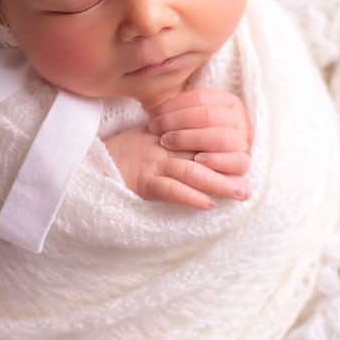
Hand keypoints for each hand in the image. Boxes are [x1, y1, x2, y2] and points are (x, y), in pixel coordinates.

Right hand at [104, 127, 250, 209]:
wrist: (91, 162)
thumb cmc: (122, 151)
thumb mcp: (148, 136)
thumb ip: (172, 136)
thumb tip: (200, 145)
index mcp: (168, 135)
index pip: (203, 137)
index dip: (225, 149)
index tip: (245, 160)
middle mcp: (163, 147)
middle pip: (204, 155)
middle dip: (230, 170)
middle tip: (248, 185)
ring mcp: (153, 164)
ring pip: (192, 172)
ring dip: (218, 185)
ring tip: (239, 194)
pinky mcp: (143, 182)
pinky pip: (171, 189)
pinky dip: (191, 197)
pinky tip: (208, 205)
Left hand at [146, 88, 252, 177]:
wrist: (215, 163)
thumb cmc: (192, 136)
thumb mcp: (188, 119)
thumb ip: (175, 111)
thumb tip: (152, 110)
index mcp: (228, 101)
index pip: (200, 98)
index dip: (174, 106)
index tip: (153, 116)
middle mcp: (240, 118)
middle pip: (208, 116)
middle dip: (177, 122)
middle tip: (156, 131)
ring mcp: (244, 140)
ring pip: (220, 137)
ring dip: (190, 139)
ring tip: (167, 143)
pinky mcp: (244, 161)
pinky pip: (235, 161)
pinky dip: (215, 160)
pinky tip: (196, 161)